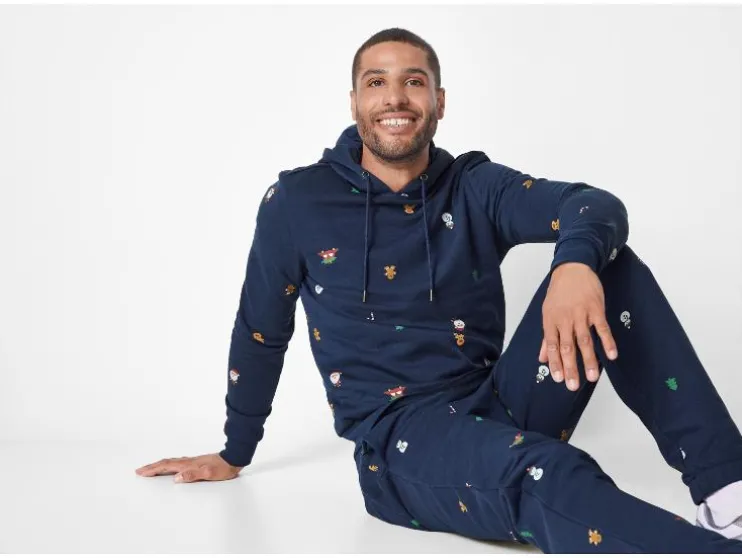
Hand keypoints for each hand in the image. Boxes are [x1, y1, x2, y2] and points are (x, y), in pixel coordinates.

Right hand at [135, 453, 243, 482]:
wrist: (234, 458)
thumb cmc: (223, 468)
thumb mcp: (209, 474)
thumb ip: (193, 475)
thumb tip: (177, 478)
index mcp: (188, 464)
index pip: (166, 466)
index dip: (153, 469)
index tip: (141, 472)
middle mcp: (188, 461)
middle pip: (166, 463)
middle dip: (152, 467)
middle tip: (139, 470)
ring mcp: (192, 461)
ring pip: (171, 462)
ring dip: (159, 465)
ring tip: (150, 469)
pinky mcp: (196, 463)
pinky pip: (177, 463)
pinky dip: (169, 465)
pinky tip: (170, 468)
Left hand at [538, 262, 617, 390]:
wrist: (573, 268)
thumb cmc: (559, 292)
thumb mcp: (548, 312)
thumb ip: (546, 338)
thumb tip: (542, 358)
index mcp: (551, 321)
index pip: (552, 346)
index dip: (555, 363)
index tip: (558, 379)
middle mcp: (565, 319)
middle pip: (568, 347)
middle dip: (571, 368)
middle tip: (573, 385)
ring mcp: (581, 314)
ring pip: (585, 340)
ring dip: (589, 360)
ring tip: (593, 377)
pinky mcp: (596, 309)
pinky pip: (602, 328)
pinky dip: (607, 342)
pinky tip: (611, 355)